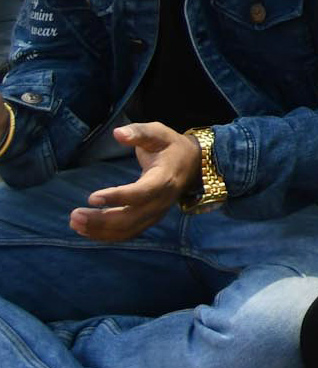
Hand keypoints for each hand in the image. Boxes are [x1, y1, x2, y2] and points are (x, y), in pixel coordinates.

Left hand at [73, 122, 200, 240]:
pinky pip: (128, 232)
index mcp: (164, 179)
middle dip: (101, 220)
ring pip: (127, 229)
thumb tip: (118, 133)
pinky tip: (85, 229)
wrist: (192, 164)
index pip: (142, 193)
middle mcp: (162, 201)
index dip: (118, 197)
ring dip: (100, 230)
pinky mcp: (149, 219)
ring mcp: (156, 213)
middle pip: (131, 218)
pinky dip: (106, 235)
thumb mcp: (158, 133)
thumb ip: (138, 132)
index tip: (91, 198)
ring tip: (75, 222)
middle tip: (74, 215)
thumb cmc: (170, 146)